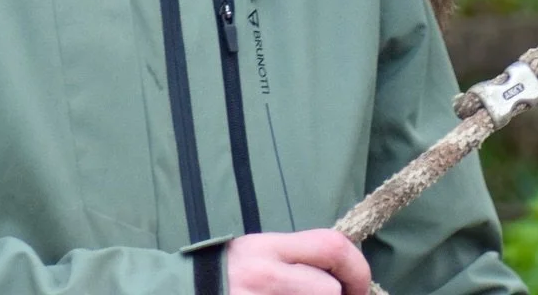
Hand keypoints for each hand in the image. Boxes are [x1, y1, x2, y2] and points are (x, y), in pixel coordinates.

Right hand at [224, 230, 370, 293]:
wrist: (178, 293)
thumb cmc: (226, 274)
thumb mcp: (260, 251)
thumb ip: (298, 258)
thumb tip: (343, 279)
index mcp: (270, 249)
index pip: (331, 246)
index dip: (357, 269)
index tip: (359, 288)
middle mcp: (266, 276)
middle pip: (328, 291)